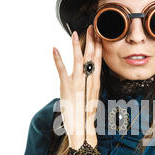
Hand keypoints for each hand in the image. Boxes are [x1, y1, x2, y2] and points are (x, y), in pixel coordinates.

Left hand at [52, 24, 101, 147]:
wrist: (82, 127)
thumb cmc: (86, 114)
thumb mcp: (93, 97)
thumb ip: (92, 84)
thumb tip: (92, 76)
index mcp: (96, 82)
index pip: (100, 60)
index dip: (100, 46)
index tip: (100, 35)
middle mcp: (89, 80)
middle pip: (92, 56)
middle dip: (92, 40)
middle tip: (93, 27)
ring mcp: (77, 82)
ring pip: (78, 60)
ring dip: (76, 45)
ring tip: (75, 33)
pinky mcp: (66, 86)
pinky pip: (61, 69)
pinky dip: (58, 58)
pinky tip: (54, 49)